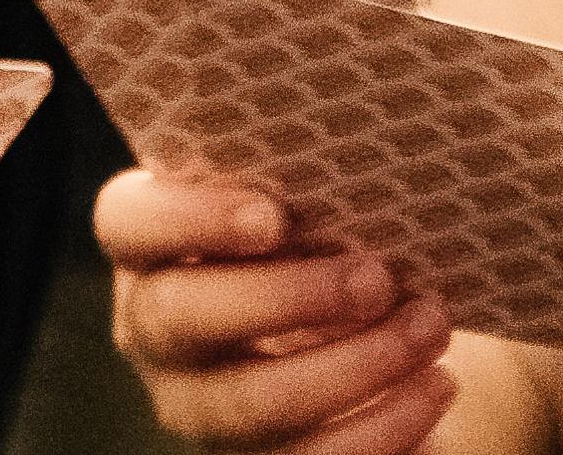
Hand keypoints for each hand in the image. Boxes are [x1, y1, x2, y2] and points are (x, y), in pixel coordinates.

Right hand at [93, 169, 454, 451]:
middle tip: (377, 278)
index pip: (127, 222)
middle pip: (180, 316)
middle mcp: (157, 326)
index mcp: (156, 240)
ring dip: (355, 364)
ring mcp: (199, 406)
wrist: (378, 338)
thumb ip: (318, 171)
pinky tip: (435, 385)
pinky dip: (383, 425)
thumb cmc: (339, 240)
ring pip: (249, 403)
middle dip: (286, 297)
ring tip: (432, 326)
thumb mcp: (320, 200)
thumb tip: (383, 136)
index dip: (188, 218)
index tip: (273, 216)